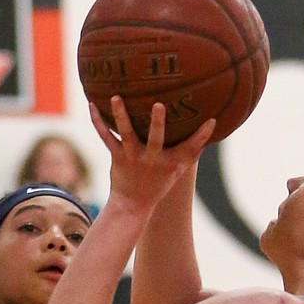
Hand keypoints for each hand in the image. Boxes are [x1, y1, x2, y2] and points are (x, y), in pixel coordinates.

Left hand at [91, 97, 215, 215]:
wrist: (132, 205)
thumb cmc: (158, 183)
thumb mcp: (178, 169)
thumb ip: (193, 149)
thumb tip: (212, 125)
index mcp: (170, 161)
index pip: (190, 148)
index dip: (202, 135)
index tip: (211, 120)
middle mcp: (152, 158)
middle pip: (156, 138)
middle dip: (158, 122)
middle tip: (159, 105)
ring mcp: (133, 156)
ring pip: (126, 133)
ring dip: (121, 115)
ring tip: (115, 98)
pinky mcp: (117, 156)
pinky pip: (105, 136)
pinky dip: (98, 121)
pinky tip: (91, 105)